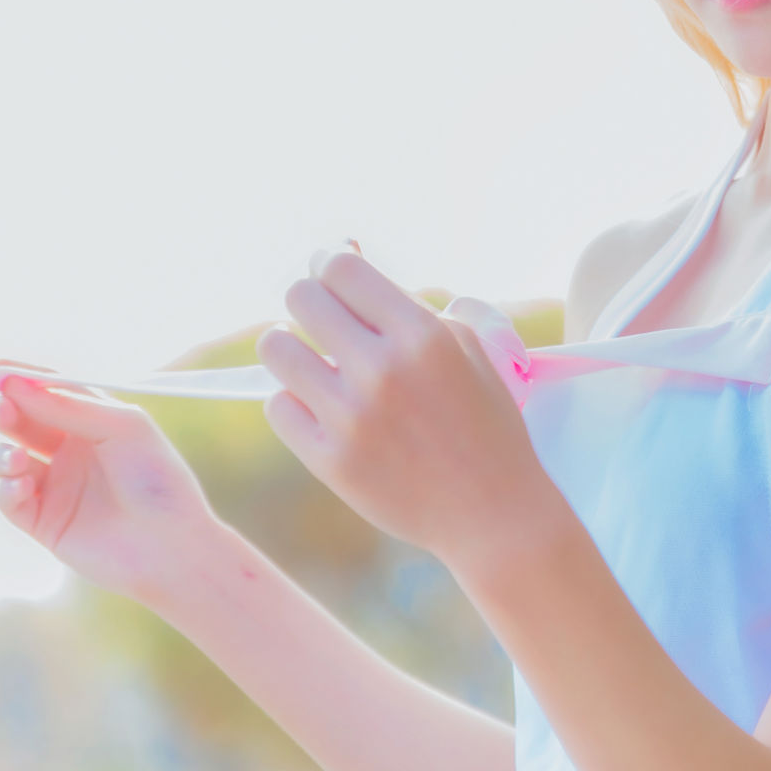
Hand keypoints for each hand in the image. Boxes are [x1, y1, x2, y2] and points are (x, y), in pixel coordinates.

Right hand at [0, 370, 222, 602]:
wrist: (170, 546)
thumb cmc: (157, 480)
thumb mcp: (123, 427)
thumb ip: (70, 405)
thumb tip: (15, 384)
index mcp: (94, 422)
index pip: (48, 391)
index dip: (19, 379)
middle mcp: (73, 451)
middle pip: (21, 421)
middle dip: (4, 411)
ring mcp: (57, 487)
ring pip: (7, 459)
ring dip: (1, 454)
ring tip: (17, 459)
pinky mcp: (44, 523)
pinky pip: (9, 499)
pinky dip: (6, 489)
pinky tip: (22, 486)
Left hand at [253, 250, 556, 580]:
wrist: (493, 514)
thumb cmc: (484, 424)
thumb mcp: (469, 350)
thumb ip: (411, 304)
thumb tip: (347, 257)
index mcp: (422, 335)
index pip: (340, 268)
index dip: (329, 261)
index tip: (332, 273)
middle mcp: (384, 371)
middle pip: (300, 298)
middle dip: (310, 301)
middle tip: (327, 319)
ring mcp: (353, 418)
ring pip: (277, 349)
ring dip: (293, 349)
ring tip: (316, 363)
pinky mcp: (331, 462)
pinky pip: (279, 407)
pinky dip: (295, 403)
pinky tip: (322, 409)